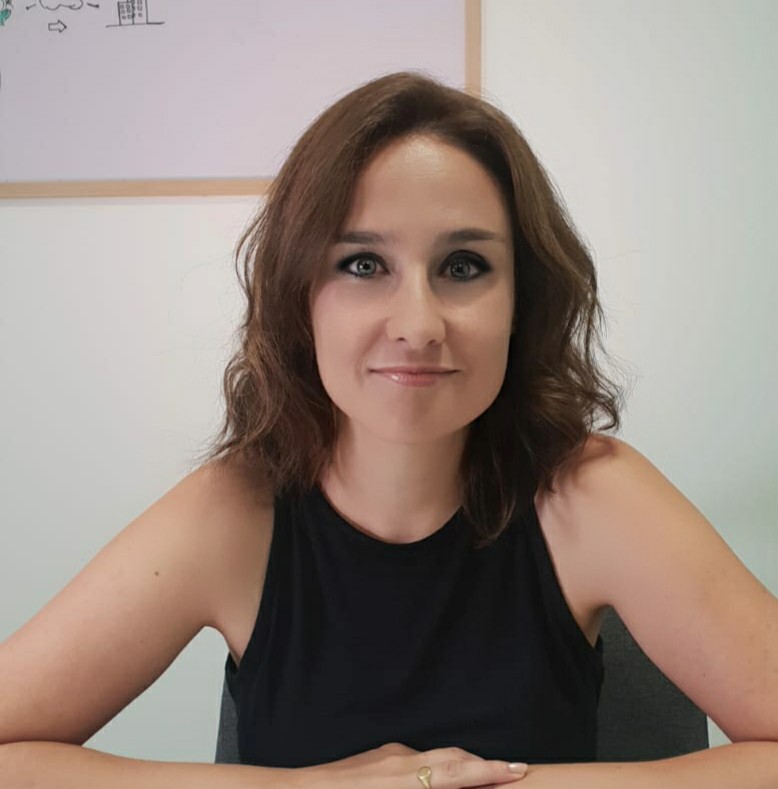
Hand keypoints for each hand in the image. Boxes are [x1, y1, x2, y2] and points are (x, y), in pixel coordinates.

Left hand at [302, 741, 528, 788]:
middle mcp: (401, 761)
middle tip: (513, 770)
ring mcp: (389, 755)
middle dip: (484, 764)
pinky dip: (434, 769)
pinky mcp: (379, 755)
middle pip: (452, 757)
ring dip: (459, 767)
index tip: (518, 768)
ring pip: (434, 758)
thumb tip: (452, 783)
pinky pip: (416, 759)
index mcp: (406, 780)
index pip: (458, 772)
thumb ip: (427, 788)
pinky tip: (437, 781)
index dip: (491, 770)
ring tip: (481, 779)